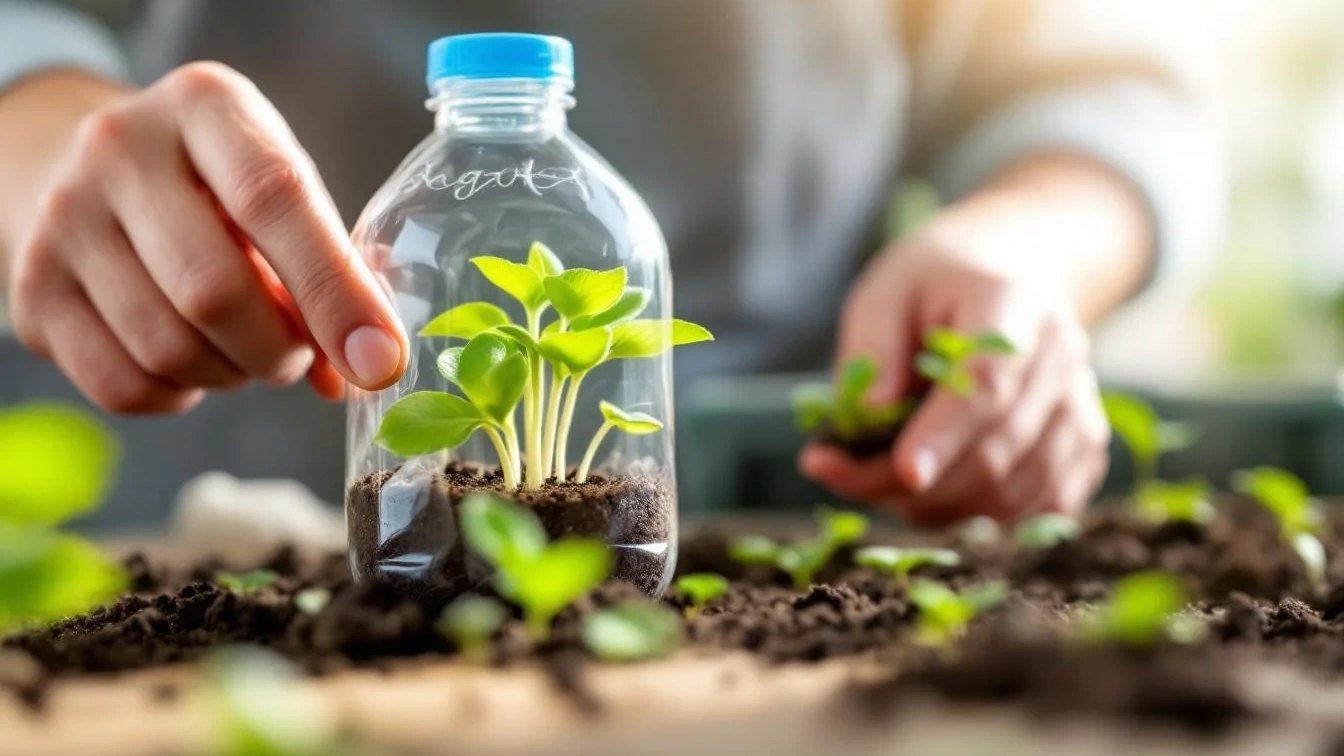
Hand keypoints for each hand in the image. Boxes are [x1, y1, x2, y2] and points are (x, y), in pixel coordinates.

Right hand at [1, 64, 406, 413]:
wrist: (89, 175)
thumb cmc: (216, 188)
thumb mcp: (280, 189)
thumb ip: (333, 265)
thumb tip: (367, 366)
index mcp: (204, 106)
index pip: (275, 198)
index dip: (335, 291)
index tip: (379, 359)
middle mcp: (119, 150)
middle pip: (214, 291)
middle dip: (280, 350)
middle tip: (298, 354)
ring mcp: (62, 221)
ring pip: (169, 348)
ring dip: (233, 374)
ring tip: (245, 349)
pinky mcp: (32, 292)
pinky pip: (123, 384)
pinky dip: (179, 395)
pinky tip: (192, 362)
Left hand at [799, 236, 1110, 525]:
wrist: (1009, 277)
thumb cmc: (934, 286)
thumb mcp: (885, 293)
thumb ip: (873, 349)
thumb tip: (869, 417)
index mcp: (1015, 304)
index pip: (990, 383)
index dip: (946, 435)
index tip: (903, 472)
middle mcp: (1062, 357)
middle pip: (998, 449)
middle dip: (914, 484)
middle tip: (838, 475)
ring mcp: (1080, 406)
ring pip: (1015, 491)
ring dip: (939, 506)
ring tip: (879, 480)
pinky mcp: (1085, 448)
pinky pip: (1037, 508)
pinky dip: (978, 517)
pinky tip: (932, 497)